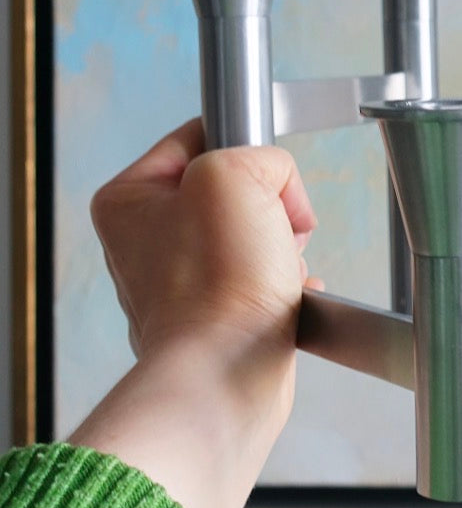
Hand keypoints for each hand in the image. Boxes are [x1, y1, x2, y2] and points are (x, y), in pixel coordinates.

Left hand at [91, 117, 316, 360]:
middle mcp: (146, 240)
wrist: (228, 370)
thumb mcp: (236, 173)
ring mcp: (180, 280)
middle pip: (234, 188)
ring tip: (278, 268)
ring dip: (282, 246)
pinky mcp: (215, 314)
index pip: (199, 136)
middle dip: (271, 205)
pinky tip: (287, 293)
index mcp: (127, 199)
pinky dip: (286, 281)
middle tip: (270, 228)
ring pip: (255, 232)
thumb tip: (279, 186)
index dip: (244, 148)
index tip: (261, 178)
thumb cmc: (217, 283)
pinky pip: (264, 276)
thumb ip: (260, 156)